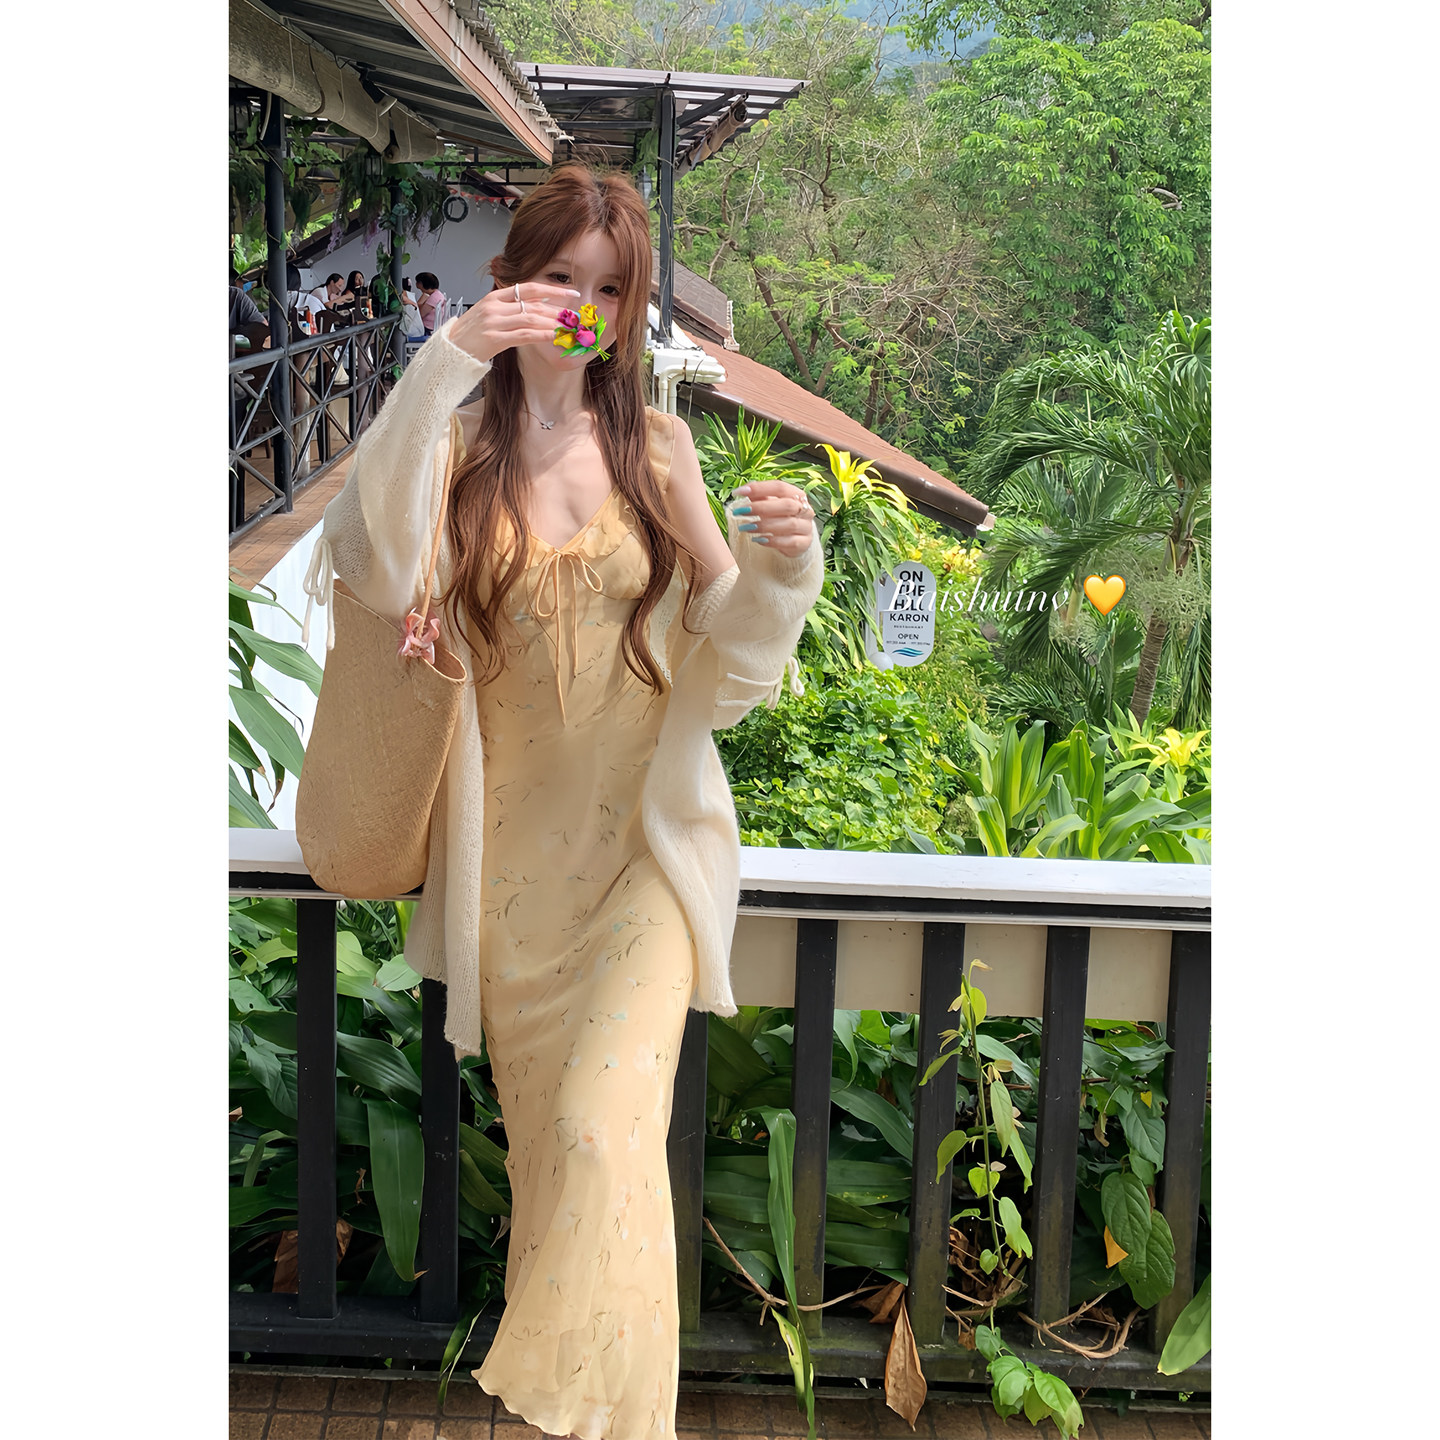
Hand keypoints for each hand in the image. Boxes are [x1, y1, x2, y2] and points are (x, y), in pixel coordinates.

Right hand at [449, 280, 583, 365]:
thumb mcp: (488, 314)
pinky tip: (553, 336)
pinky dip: (541, 334)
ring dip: (552, 323)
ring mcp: (494, 322)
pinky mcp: (494, 339)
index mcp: (494, 297)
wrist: (450, 351)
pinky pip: (523, 335)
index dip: (552, 289)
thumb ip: (509, 309)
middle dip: (557, 310)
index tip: (571, 292)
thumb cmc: (470, 335)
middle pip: (533, 304)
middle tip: (575, 315)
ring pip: (530, 318)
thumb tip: (536, 308)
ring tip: (569, 326)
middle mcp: (494, 307)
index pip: (529, 288)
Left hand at [729, 481, 817, 558]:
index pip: (779, 487)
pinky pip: (790, 542)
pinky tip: (758, 540)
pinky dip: (773, 541)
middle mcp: (805, 509)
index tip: (738, 492)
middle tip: (741, 511)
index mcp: (796, 494)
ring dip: (764, 525)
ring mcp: (806, 527)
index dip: (759, 488)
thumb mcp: (771, 504)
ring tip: (746, 527)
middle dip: (761, 508)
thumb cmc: (780, 518)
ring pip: (789, 524)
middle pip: (786, 505)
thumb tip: (742, 491)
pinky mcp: (804, 543)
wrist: (796, 539)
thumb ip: (759, 497)